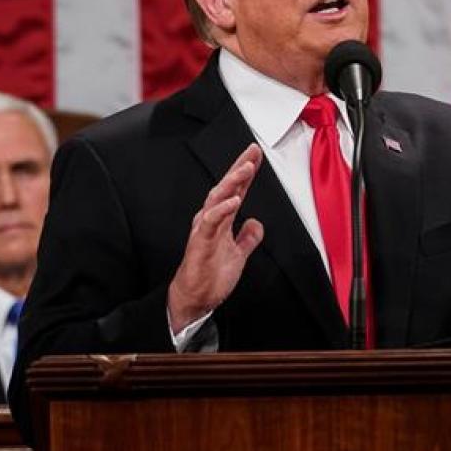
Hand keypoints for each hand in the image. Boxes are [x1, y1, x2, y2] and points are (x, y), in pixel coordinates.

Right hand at [167, 144, 264, 332]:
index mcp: (220, 220)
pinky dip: (222, 209)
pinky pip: (210, 221)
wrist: (194, 299)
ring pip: (217, 199)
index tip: (255, 156)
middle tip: (252, 151)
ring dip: (232, 182)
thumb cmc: (211, 276)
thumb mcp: (238, 254)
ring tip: (246, 168)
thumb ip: (247, 238)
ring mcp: (204, 229)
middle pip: (226, 188)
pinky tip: (234, 200)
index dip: (245, 173)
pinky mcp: (200, 241)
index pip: (235, 191)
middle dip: (239, 168)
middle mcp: (211, 219)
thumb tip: (256, 224)